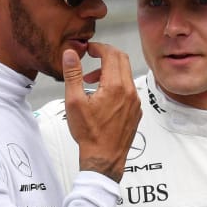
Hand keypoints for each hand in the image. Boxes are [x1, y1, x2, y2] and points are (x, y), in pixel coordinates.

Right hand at [62, 43, 139, 182]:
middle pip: (122, 60)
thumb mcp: (74, 102)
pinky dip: (117, 84)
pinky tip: (102, 96)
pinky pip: (129, 89)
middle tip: (91, 58)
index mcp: (116, 86)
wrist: (104, 159)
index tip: (88, 49)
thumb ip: (73, 74)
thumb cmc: (89, 134)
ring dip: (110, 71)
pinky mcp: (136, 111)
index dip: (99, 47)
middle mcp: (129, 91)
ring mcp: (135, 102)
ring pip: (126, 75)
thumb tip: (70, 54)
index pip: (111, 54)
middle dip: (106, 55)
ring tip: (91, 81)